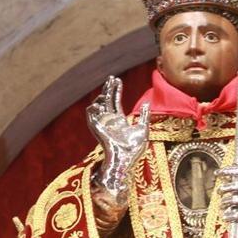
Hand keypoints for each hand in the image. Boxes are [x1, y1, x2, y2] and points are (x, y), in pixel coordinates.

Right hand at [87, 76, 149, 204]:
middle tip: (111, 78)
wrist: (125, 159)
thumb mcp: (143, 129)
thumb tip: (147, 103)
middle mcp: (110, 121)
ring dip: (101, 96)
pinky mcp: (97, 128)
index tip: (118, 80)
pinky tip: (99, 102)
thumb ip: (144, 116)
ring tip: (107, 90)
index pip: (115, 101)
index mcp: (119, 121)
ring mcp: (103, 124)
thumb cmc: (134, 149)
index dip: (116, 90)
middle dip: (108, 88)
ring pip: (98, 105)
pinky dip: (92, 107)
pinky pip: (91, 115)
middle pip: (107, 100)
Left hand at [216, 164, 237, 223]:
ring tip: (221, 205)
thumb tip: (226, 176)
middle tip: (218, 191)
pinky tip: (225, 216)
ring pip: (233, 200)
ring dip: (224, 203)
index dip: (227, 170)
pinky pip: (237, 214)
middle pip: (235, 186)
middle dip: (223, 188)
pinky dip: (228, 215)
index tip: (217, 173)